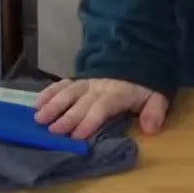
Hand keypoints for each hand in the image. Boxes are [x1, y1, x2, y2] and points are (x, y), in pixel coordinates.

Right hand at [32, 77, 168, 139]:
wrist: (138, 57)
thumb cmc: (144, 86)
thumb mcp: (157, 96)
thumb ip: (155, 111)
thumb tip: (150, 129)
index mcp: (118, 93)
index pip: (102, 107)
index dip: (90, 120)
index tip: (77, 135)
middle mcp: (99, 86)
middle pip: (81, 102)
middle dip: (67, 116)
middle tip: (52, 131)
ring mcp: (87, 82)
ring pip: (68, 91)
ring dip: (53, 104)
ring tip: (38, 118)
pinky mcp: (79, 80)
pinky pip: (62, 84)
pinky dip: (48, 92)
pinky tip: (36, 103)